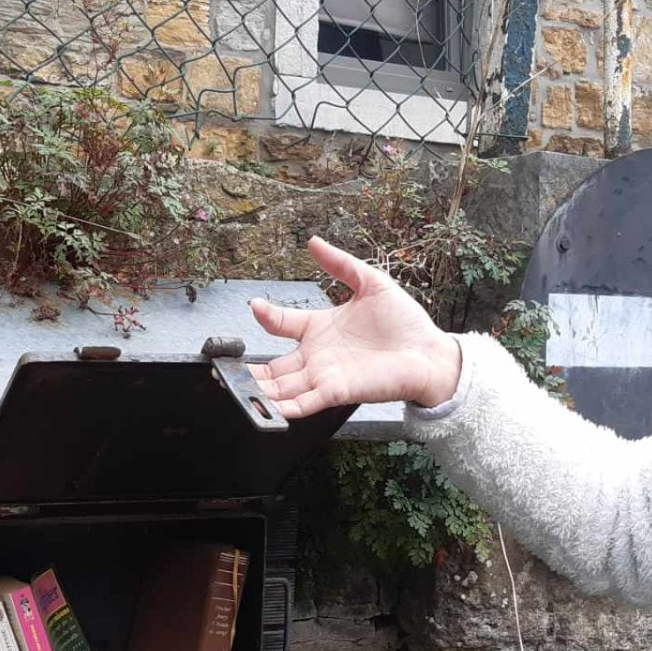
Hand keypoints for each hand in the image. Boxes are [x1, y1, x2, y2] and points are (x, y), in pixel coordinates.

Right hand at [247, 236, 462, 418]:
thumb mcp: (371, 283)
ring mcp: (325, 376)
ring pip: (282, 388)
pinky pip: (305, 402)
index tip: (255, 306)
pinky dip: (286, 408)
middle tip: (222, 369)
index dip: (266, 315)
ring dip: (258, 391)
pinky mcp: (338, 392)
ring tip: (233, 389)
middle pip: (274, 367)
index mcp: (321, 328)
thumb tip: (313, 241)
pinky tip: (267, 408)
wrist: (429, 353)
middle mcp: (318, 356)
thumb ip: (340, 264)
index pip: (282, 323)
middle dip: (248, 371)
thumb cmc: (405, 323)